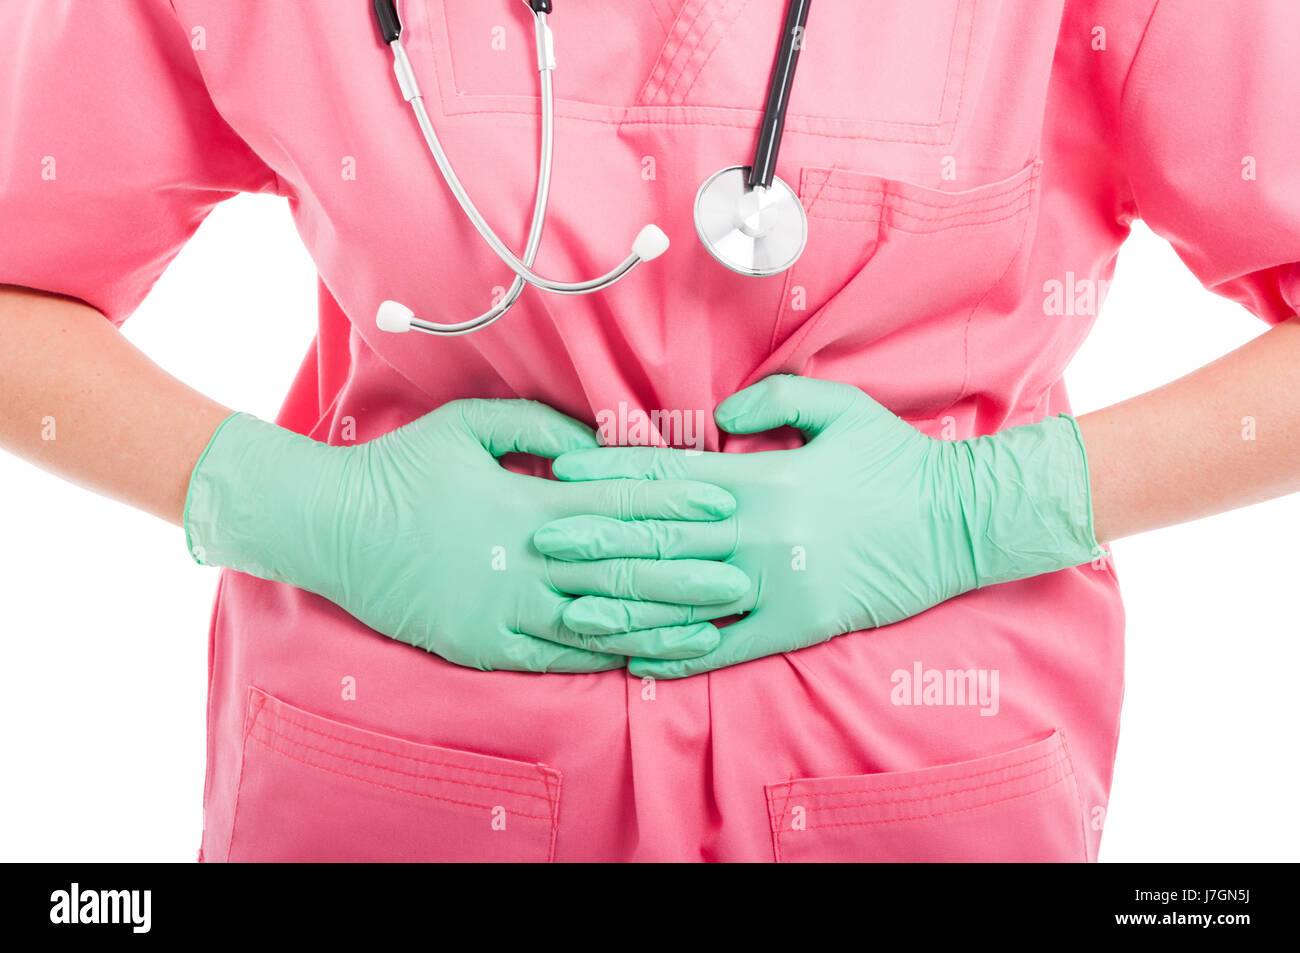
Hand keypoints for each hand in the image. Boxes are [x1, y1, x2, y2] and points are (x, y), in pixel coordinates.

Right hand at [183, 399, 748, 671]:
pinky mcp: (485, 646)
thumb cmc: (403, 469)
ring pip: (600, 621)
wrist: (333, 527)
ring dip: (660, 624)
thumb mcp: (470, 425)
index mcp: (529, 502)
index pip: (621, 505)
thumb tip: (598, 443)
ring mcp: (506, 609)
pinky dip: (602, 656)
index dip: (678, 507)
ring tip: (711, 628)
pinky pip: (555, 656)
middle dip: (690, 574)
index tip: (725, 506)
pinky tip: (642, 657)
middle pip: (624, 568)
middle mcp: (527, 560)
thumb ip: (541, 428)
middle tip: (744, 576)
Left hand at [535, 375, 1098, 676]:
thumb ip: (774, 400)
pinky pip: (728, 647)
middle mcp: (757, 534)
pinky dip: (682, 654)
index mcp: (762, 479)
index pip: (668, 476)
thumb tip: (718, 410)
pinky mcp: (797, 626)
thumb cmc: (897, 462)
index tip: (562, 472)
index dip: (609, 474)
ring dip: (621, 605)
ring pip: (683, 599)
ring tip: (567, 608)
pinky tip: (640, 661)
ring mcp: (775, 585)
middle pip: (659, 539)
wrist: (959, 523)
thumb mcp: (839, 409)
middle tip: (538, 539)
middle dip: (594, 539)